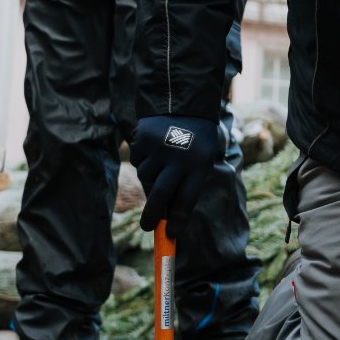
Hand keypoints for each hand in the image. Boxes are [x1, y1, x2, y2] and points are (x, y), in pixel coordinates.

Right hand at [131, 115, 219, 230]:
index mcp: (199, 165)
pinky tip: (155, 151)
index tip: (170, 234)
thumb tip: (166, 216)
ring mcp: (159, 148)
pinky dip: (143, 162)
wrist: (184, 105)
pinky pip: (138, 162)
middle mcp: (179, 158)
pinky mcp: (144, 140)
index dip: (177, 220)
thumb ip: (186, 185)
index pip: (186, 200)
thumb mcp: (201, 160)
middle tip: (147, 227)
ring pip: (146, 178)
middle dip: (152, 215)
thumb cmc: (196, 141)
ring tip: (161, 165)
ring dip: (150, 179)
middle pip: (161, 195)